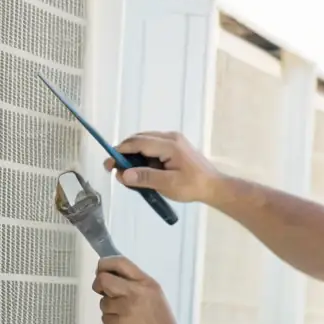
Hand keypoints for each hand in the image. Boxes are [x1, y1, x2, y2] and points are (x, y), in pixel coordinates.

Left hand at [92, 256, 184, 323]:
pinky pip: (105, 318)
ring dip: (109, 310)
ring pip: (103, 302)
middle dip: (98, 285)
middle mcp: (136, 293)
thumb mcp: (154, 297)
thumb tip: (111, 277)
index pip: (120, 262)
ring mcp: (127, 309)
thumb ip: (136, 286)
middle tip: (103, 292)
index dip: (105, 264)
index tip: (101, 270)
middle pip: (103, 279)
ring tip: (125, 319)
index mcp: (146, 283)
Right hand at [105, 131, 222, 204]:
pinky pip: (153, 147)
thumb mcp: (168, 184)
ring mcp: (173, 140)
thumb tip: (123, 174)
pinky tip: (141, 171)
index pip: (138, 142)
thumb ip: (145, 178)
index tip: (109, 163)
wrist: (214, 186)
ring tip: (127, 173)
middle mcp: (170, 137)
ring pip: (145, 142)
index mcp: (169, 144)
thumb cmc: (193, 186)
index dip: (121, 151)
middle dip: (124, 153)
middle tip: (114, 169)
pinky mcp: (175, 146)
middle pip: (140, 140)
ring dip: (134, 156)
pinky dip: (143, 157)